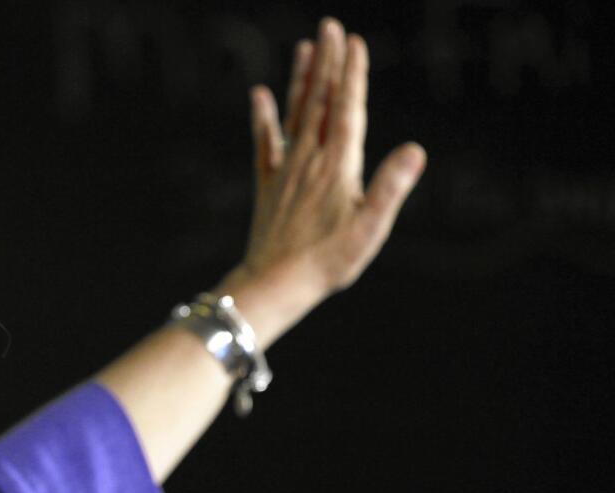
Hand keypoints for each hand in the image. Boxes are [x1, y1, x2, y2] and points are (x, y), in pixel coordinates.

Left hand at [226, 18, 425, 343]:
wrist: (275, 284)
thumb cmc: (328, 262)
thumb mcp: (370, 228)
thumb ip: (391, 187)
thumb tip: (415, 150)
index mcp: (339, 166)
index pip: (348, 109)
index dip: (352, 74)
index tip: (354, 42)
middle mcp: (310, 160)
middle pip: (320, 102)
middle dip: (327, 63)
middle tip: (330, 26)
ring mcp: (287, 170)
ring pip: (295, 114)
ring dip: (301, 79)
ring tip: (305, 47)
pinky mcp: (269, 185)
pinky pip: (265, 143)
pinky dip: (263, 117)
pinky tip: (260, 94)